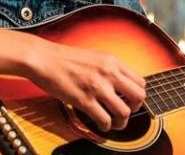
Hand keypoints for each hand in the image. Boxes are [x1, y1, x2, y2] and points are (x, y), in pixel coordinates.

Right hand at [24, 39, 145, 131]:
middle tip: (124, 112)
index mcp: (112, 61)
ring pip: (124, 112)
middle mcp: (109, 73)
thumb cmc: (65, 58)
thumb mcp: (95, 57)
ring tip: (113, 123)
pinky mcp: (84, 100)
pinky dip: (105, 126)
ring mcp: (97, 87)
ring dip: (120, 122)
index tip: (129, 100)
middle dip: (135, 109)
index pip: (140, 82)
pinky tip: (100, 124)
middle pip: (138, 96)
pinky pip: (104, 119)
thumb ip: (109, 68)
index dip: (137, 95)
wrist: (44, 58)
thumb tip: (120, 84)